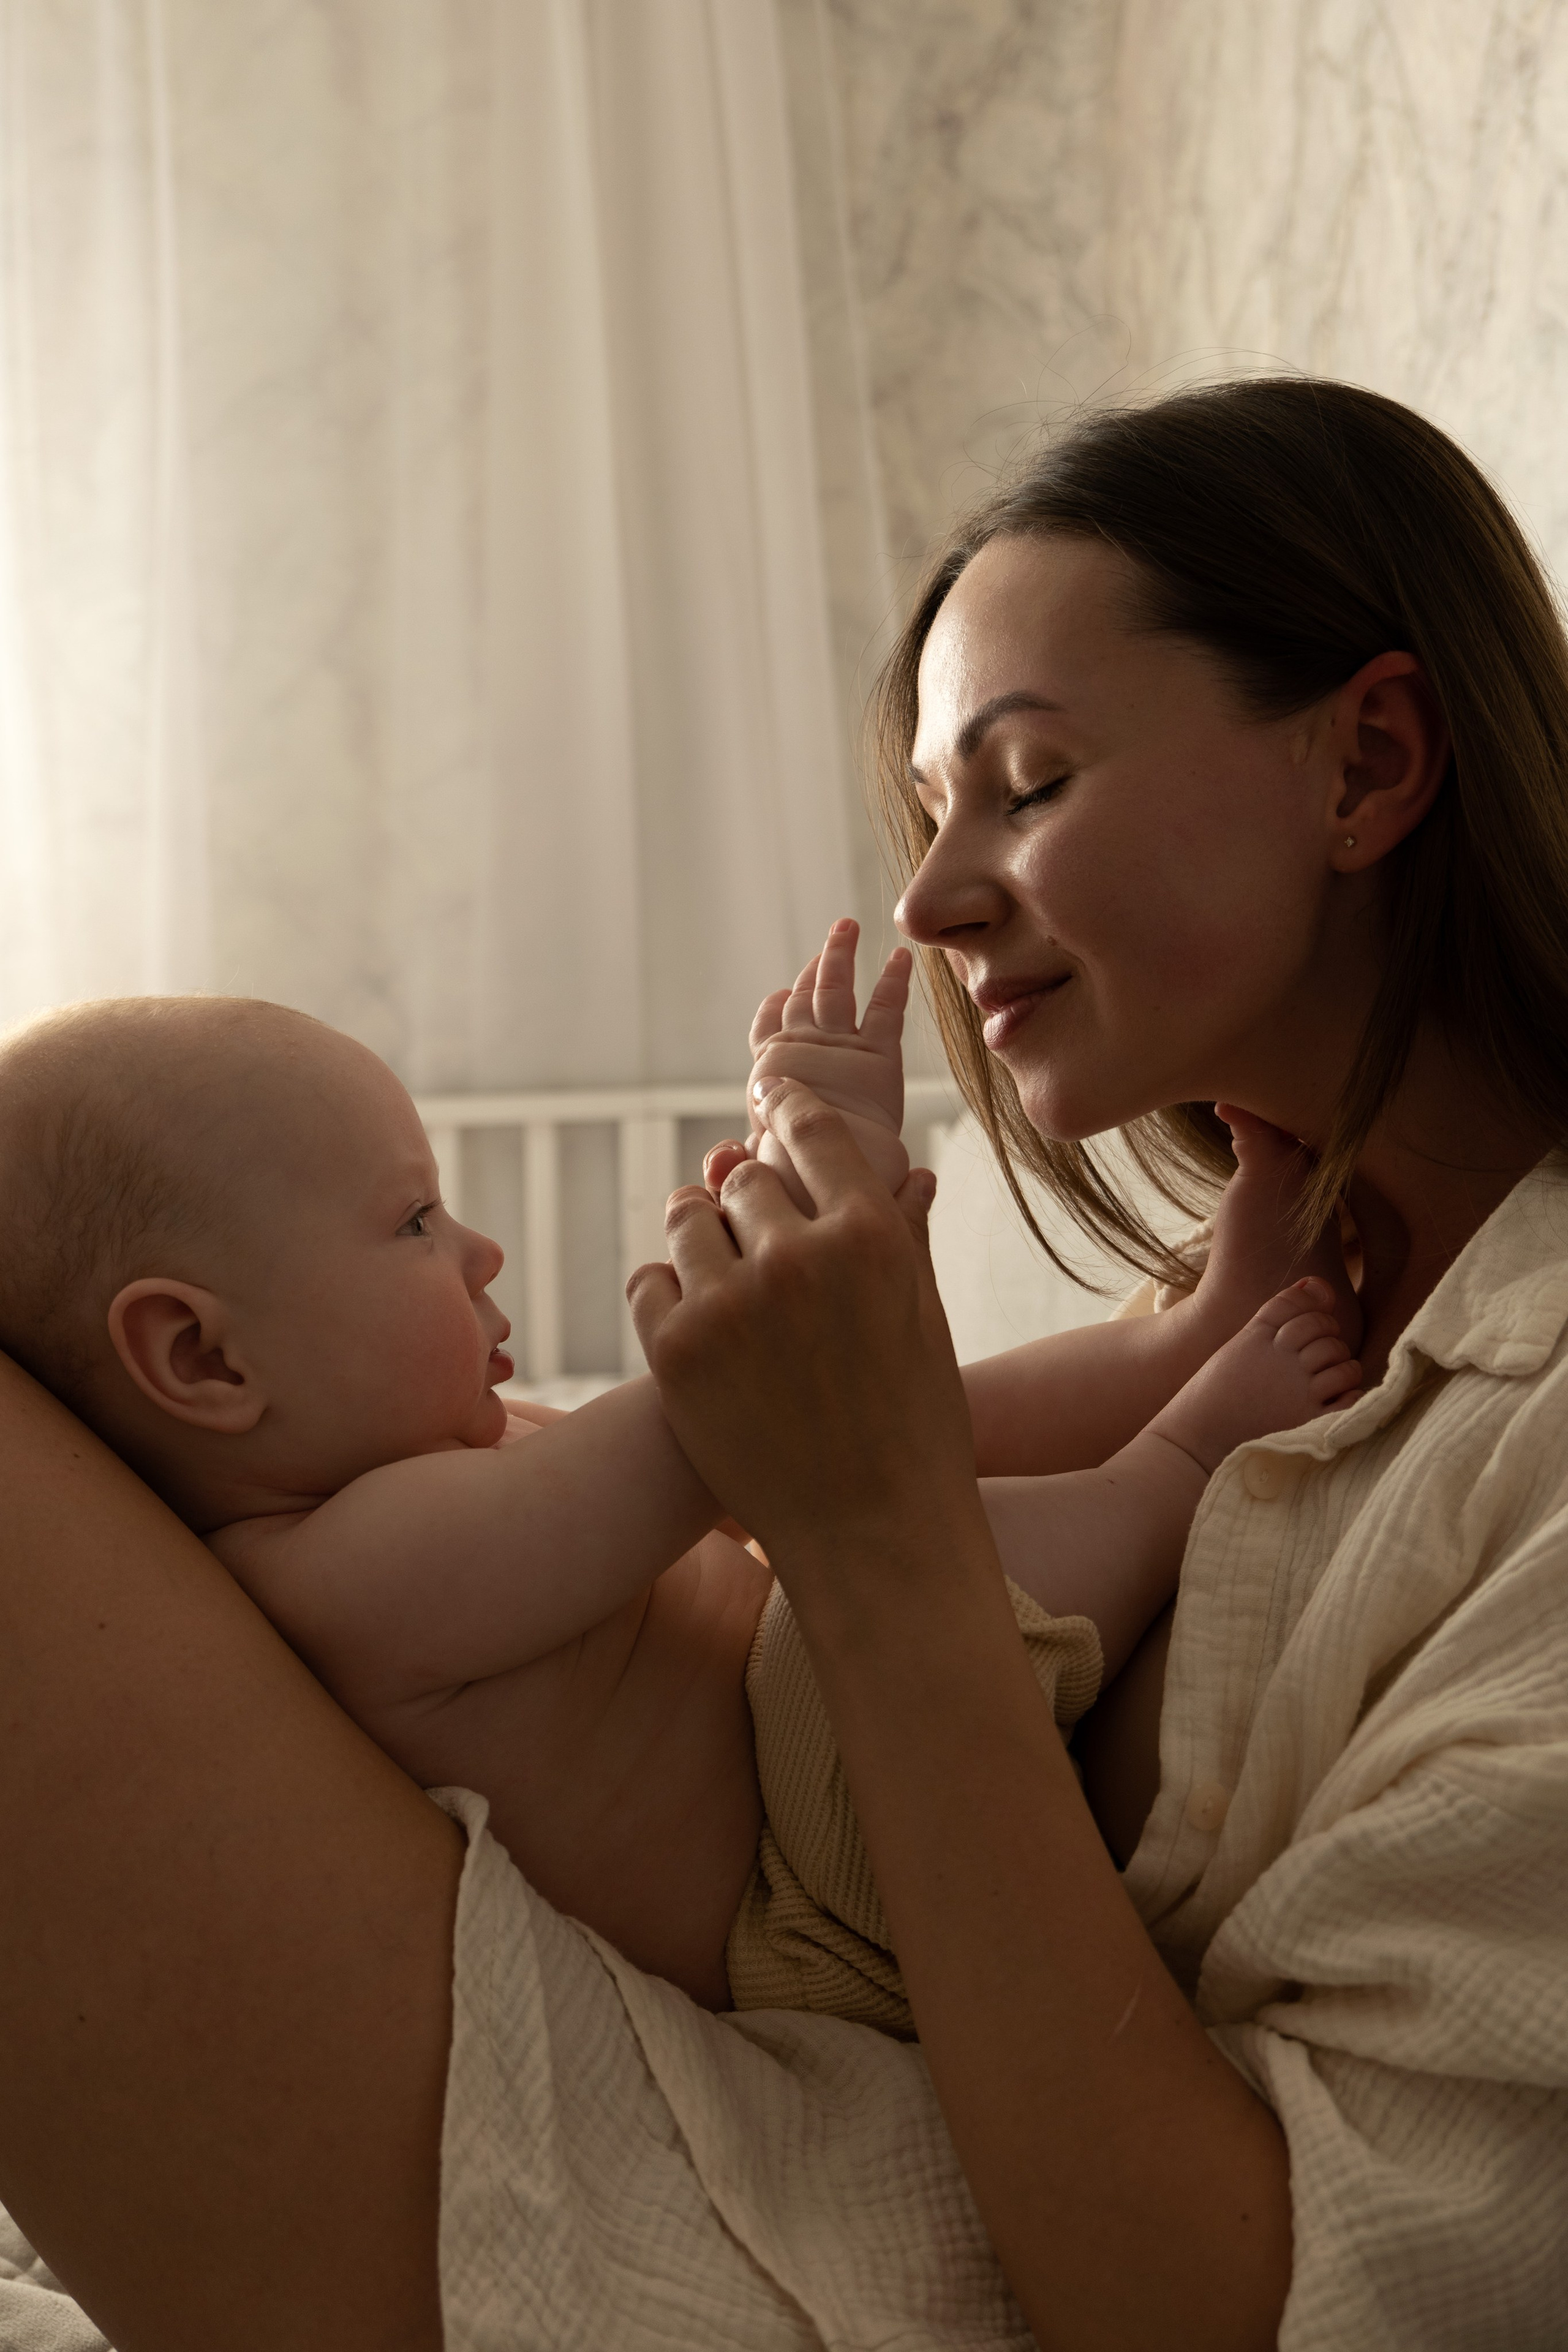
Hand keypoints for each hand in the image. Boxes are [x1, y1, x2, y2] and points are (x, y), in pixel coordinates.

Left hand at [629, 1081, 976, 1580]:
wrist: (874, 1535)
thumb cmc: (916, 1428)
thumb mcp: (924, 1319)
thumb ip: (903, 1236)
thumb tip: (909, 1171)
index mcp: (872, 1235)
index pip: (809, 1130)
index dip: (783, 1109)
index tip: (767, 1102)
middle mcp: (800, 1256)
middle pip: (743, 1177)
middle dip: (747, 1200)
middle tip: (756, 1240)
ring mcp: (732, 1303)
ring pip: (686, 1218)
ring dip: (700, 1238)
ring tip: (722, 1282)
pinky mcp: (675, 1351)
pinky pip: (649, 1281)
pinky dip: (666, 1296)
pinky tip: (697, 1330)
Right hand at [742, 918, 911, 1208]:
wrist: (820, 1178)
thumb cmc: (786, 1179)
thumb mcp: (758, 1157)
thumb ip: (749, 1145)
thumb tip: (730, 1156)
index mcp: (768, 1073)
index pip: (768, 1030)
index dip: (776, 1009)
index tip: (782, 992)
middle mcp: (798, 1050)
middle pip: (804, 999)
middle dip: (814, 967)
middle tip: (826, 942)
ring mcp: (836, 1047)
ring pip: (836, 989)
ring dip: (839, 953)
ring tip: (847, 925)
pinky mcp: (876, 1053)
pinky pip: (886, 1008)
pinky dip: (894, 980)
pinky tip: (902, 957)